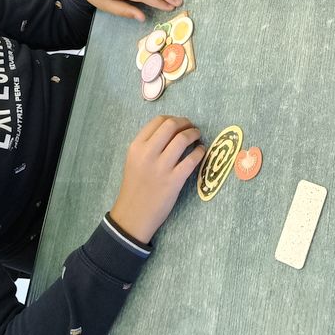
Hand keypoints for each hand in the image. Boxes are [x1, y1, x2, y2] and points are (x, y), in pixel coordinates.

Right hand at [110, 115, 204, 242]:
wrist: (133, 215)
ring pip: (183, 139)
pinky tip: (201, 151)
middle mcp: (148, 154)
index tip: (180, 123)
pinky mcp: (174, 180)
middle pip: (171, 125)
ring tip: (197, 136)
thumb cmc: (135, 186)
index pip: (158, 121)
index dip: (173, 119)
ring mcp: (161, 167)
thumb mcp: (134, 160)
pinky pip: (192, 159)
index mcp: (136, 146)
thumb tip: (171, 129)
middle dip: (185, 123)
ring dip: (194, 134)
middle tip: (191, 128)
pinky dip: (200, 152)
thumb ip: (148, 144)